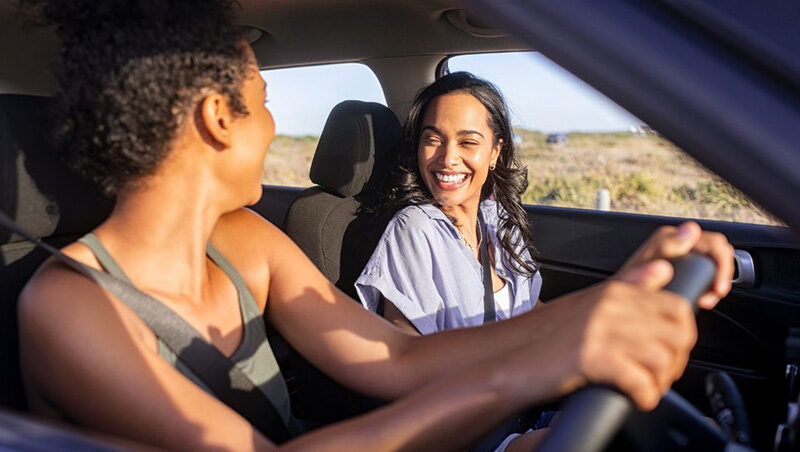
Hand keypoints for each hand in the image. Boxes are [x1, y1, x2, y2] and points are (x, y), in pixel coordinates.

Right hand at [510, 260, 695, 410]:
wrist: (508, 360)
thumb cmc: (545, 337)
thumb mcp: (589, 303)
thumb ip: (628, 286)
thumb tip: (662, 269)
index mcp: (614, 291)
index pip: (677, 306)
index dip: (682, 336)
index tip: (669, 352)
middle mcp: (612, 306)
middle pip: (678, 333)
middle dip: (677, 360)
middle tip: (660, 375)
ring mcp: (603, 331)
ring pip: (664, 359)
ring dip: (661, 381)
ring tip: (646, 388)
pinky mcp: (594, 359)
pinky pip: (641, 382)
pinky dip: (644, 396)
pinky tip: (635, 398)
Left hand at [617, 221, 733, 308]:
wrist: (620, 301)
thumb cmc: (629, 284)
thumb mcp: (648, 266)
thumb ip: (666, 246)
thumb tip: (690, 230)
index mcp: (672, 237)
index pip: (713, 242)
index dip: (722, 263)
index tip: (717, 286)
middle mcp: (679, 242)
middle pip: (718, 252)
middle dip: (722, 274)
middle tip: (713, 294)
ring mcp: (682, 256)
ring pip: (714, 264)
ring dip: (716, 281)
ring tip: (706, 299)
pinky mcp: (683, 270)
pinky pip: (706, 274)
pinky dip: (709, 286)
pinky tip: (702, 298)